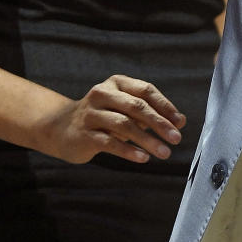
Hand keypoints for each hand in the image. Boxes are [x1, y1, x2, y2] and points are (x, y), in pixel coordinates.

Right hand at [40, 74, 185, 164]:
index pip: (146, 90)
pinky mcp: (84, 133)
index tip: (180, 123)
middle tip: (176, 138)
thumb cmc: (103, 118)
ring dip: (147, 139)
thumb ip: (151, 114)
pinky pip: (110, 142)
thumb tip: (181, 122)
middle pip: (137, 106)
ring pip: (124, 125)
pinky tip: (143, 158)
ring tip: (164, 152)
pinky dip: (129, 150)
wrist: (61, 129)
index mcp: (117, 83)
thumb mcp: (126, 111)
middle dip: (159, 123)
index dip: (165, 106)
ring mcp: (91, 113)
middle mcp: (103, 93)